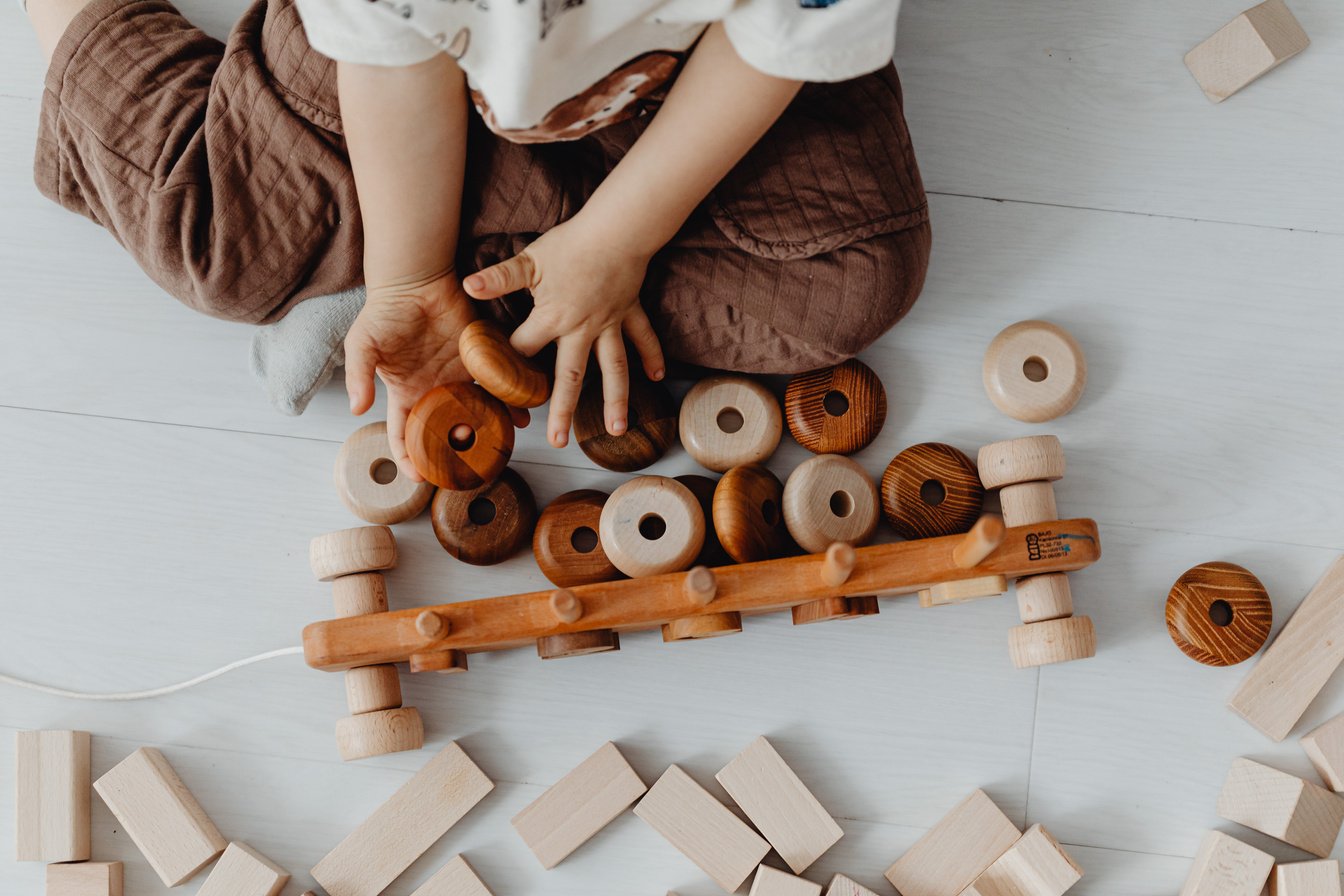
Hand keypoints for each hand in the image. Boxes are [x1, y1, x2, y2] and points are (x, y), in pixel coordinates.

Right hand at [344, 274, 527, 480]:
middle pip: (445, 432)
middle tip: (468, 471)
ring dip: (487, 431)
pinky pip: (495, 385)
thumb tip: (357, 410)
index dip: (409, 458)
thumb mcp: (362, 344)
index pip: (404, 435)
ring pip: (475, 413)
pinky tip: (518, 414)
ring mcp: (458, 377)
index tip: (420, 477)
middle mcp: (434, 391)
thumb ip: (358, 376)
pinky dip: (507, 400)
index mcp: (405, 394)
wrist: (416, 281)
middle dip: (455, 453)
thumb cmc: (385, 312)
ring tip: (500, 448)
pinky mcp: (479, 361)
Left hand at [462, 215, 665, 447]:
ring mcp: (610, 325)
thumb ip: (500, 278)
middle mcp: (582, 329)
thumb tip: (468, 287)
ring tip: (616, 430)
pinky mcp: (630, 312)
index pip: (523, 350)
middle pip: (571, 376)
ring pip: (614, 368)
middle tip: (557, 441)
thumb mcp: (529, 260)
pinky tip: (656, 378)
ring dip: (617, 399)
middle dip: (562, 409)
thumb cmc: (571, 244)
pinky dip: (652, 356)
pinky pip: (643, 338)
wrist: (617, 230)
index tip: (495, 392)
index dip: (505, 368)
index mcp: (553, 318)